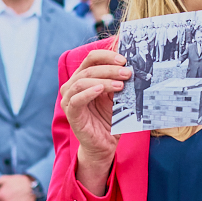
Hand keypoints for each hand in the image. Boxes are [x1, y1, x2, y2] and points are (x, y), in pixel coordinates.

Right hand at [60, 49, 129, 194]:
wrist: (105, 144)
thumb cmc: (110, 119)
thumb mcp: (117, 96)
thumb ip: (119, 81)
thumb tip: (132, 65)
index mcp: (84, 78)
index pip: (92, 58)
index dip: (107, 56)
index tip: (124, 59)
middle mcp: (73, 85)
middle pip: (89, 68)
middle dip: (110, 69)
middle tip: (128, 73)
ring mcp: (69, 99)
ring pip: (82, 81)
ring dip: (104, 79)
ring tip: (121, 84)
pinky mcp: (70, 113)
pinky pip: (76, 99)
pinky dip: (88, 92)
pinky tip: (101, 89)